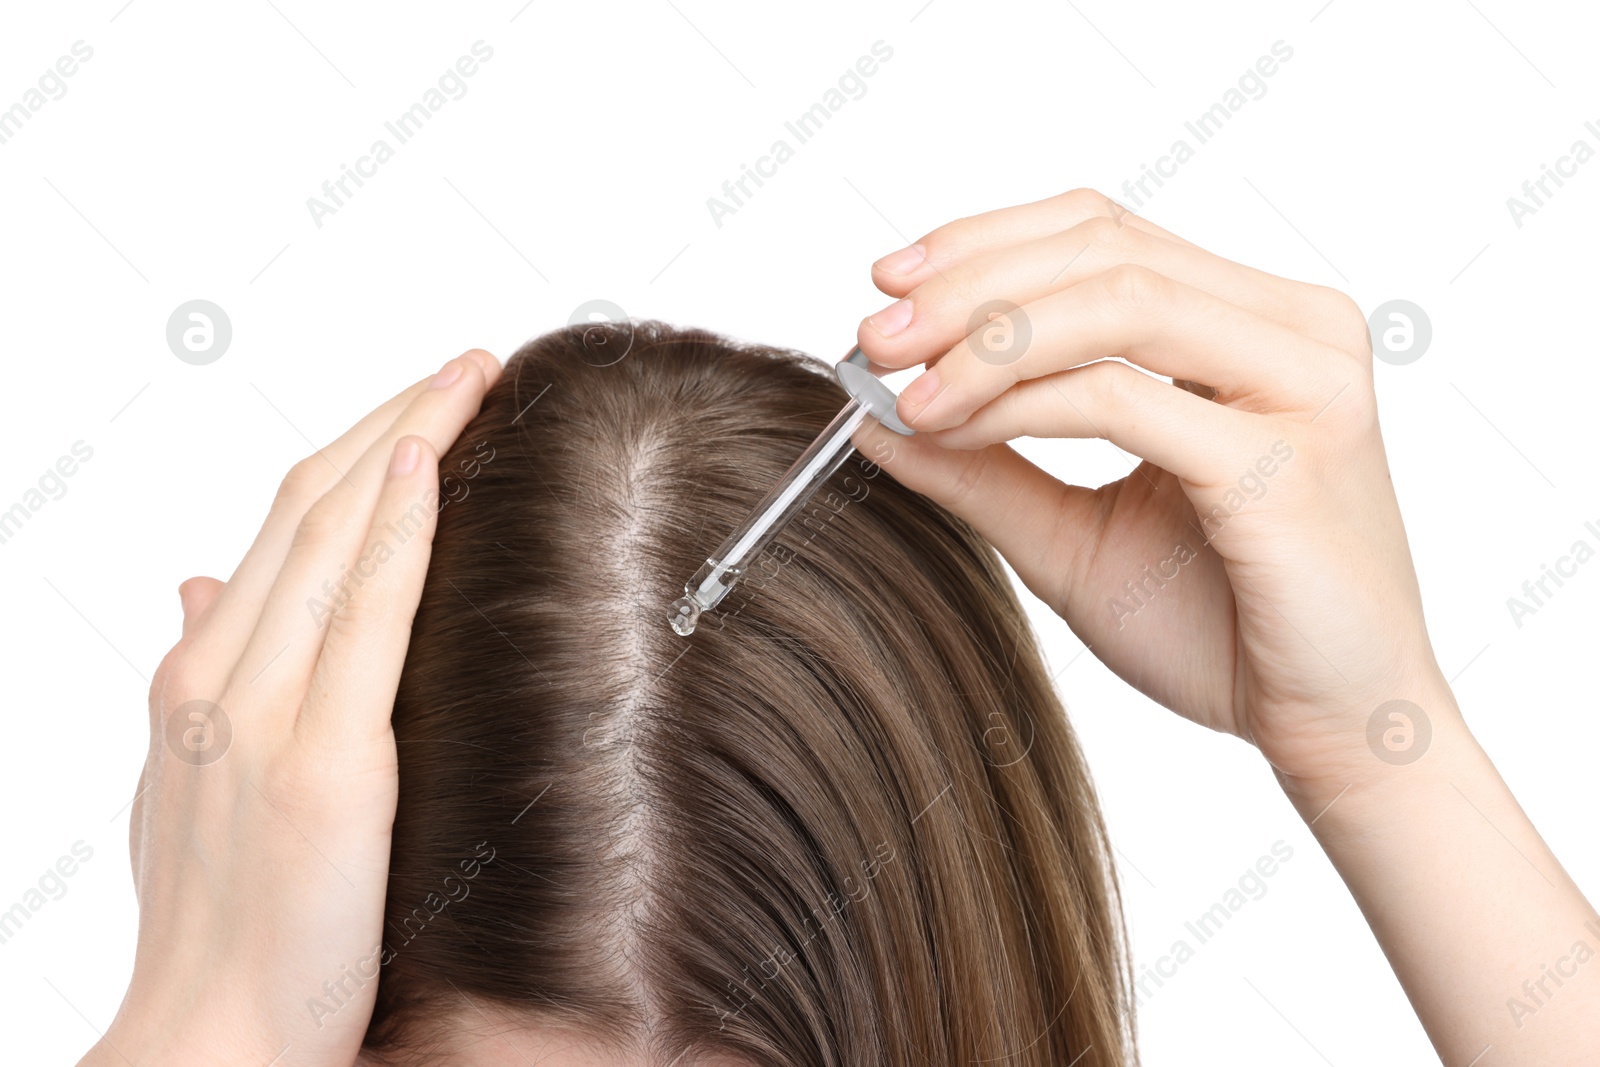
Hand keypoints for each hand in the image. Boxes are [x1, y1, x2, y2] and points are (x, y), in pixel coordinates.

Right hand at [84, 351, 499, 1066]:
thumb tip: (201, 585)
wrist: (206, 1033)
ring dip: (405, 438)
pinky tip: (430, 463)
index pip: (283, 525)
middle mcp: (222, 673)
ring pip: (331, 535)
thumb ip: (204, 674)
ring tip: (470, 378)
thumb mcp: (191, 778)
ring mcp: (265, 712)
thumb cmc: (218, 921)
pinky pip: (362, 615)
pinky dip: (394, 528)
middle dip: (391, 418)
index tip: (419, 401)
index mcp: (202, 674)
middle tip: (466, 362)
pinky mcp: (321, 763)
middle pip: (308, 506)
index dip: (354, 449)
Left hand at [854, 188, 1450, 793]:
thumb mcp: (1073, 536)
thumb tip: (871, 415)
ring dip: (987, 335)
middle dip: (969, 284)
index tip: (888, 284)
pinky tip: (952, 428)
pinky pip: (1124, 398)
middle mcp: (1295, 331)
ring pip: (1119, 300)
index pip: (1107, 231)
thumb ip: (984, 467)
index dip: (986, 241)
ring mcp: (1304, 386)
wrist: (1332, 729)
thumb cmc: (1223, 629)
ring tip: (903, 386)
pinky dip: (1021, 403)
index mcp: (1258, 324)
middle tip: (874, 335)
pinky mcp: (1287, 461)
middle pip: (1107, 247)